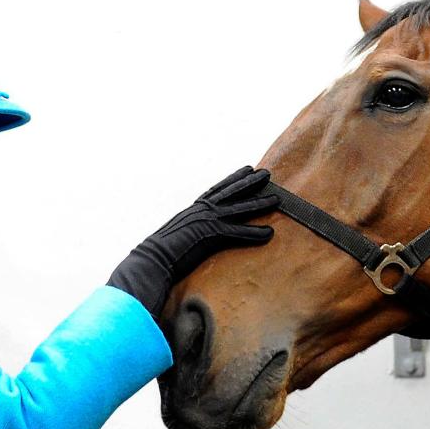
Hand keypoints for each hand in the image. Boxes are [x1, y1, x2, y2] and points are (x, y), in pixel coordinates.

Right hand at [107, 166, 277, 315]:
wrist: (152, 259)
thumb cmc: (160, 253)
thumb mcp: (176, 236)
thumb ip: (188, 230)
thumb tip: (192, 234)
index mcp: (194, 210)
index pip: (218, 190)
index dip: (234, 178)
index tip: (247, 168)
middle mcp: (202, 211)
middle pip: (232, 192)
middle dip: (250, 182)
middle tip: (267, 173)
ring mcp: (207, 221)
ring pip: (239, 209)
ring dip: (259, 203)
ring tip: (277, 199)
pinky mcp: (210, 235)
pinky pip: (237, 233)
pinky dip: (254, 233)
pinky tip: (269, 233)